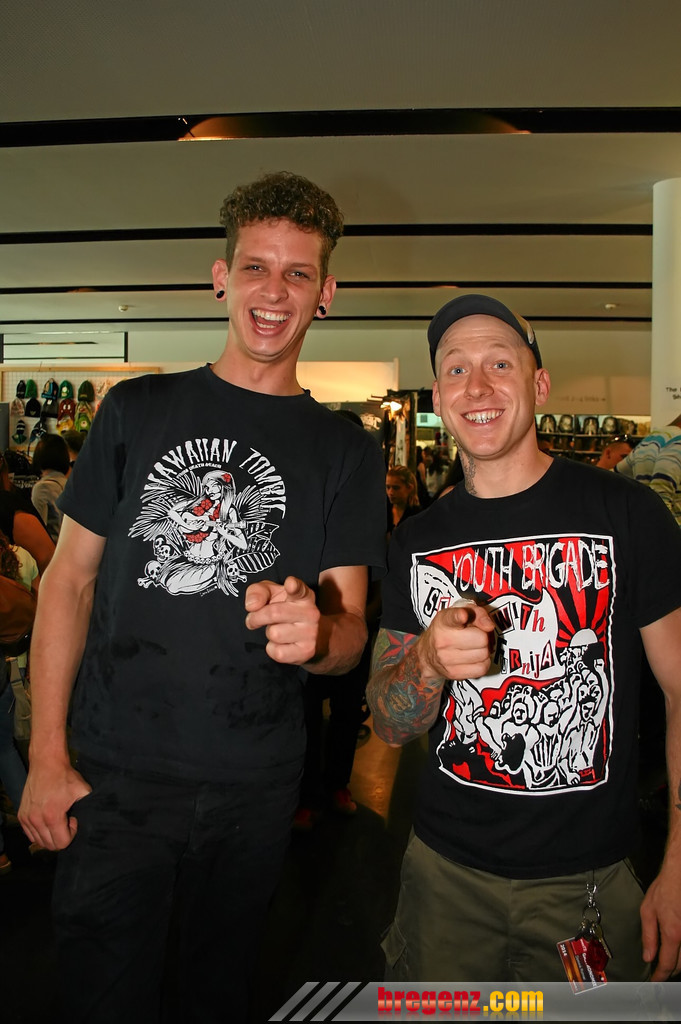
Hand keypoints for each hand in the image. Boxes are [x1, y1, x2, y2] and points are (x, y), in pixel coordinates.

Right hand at [18, 760, 91, 850]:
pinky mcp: (22, 815)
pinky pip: (31, 834)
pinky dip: (40, 832)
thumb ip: (89, 806)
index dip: (71, 834)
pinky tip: (48, 819)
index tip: (73, 820)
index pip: (62, 843)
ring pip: (39, 841)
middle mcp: (36, 820)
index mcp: (52, 816)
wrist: (47, 762)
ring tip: (57, 820)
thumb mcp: (83, 790)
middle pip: (50, 845)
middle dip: (61, 837)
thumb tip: (94, 818)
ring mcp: (27, 818)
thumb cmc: (65, 776)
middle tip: (66, 821)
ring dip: (50, 835)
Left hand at [245, 576, 319, 664]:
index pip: (299, 589)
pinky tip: (282, 643)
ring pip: (274, 634)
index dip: (293, 586)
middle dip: (256, 617)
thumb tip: (251, 605)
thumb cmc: (286, 610)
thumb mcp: (272, 594)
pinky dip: (272, 649)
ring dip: (268, 633)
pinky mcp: (306, 651)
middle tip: (254, 619)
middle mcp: (310, 613)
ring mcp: (311, 633)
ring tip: (276, 630)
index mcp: (303, 595)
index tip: (290, 584)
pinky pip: (277, 652)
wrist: (313, 636)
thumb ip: (258, 592)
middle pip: (274, 613)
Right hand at [418, 601, 494, 680]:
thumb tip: (489, 626)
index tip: (463, 615)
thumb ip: (477, 613)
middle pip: (481, 639)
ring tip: (475, 647)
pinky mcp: (453, 673)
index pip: (452, 618)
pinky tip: (474, 658)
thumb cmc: (446, 631)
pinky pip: (482, 668)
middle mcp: (442, 640)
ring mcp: (446, 659)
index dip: (459, 616)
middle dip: (483, 637)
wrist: (427, 654)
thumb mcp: (459, 614)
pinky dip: (483, 663)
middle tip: (476, 636)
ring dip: (484, 650)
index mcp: (444, 621)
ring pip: (484, 654)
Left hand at [641, 858, 680, 979]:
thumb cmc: (665, 889)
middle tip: (659, 973)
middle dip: (669, 972)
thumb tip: (648, 956)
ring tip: (667, 964)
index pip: (666, 964)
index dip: (660, 976)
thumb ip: (648, 936)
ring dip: (678, 964)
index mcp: (673, 933)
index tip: (654, 982)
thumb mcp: (648, 910)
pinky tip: (676, 951)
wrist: (680, 874)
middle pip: (680, 966)